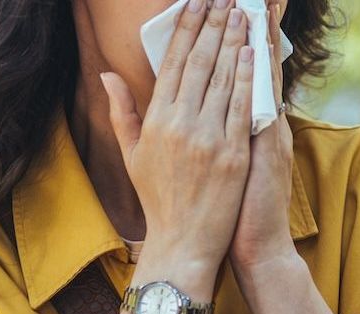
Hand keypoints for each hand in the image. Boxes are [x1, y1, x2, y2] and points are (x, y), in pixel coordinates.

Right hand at [102, 0, 254, 270]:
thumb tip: (107, 75)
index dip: (185, 30)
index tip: (194, 4)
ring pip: (222, 79)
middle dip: (211, 26)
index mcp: (156, 122)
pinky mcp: (234, 155)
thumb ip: (123, 111)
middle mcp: (180, 126)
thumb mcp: (131, 154)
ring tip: (240, 14)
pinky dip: (247, 79)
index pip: (171, 64)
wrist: (182, 243)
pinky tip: (251, 53)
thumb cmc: (157, 199)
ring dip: (233, 42)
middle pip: (198, 63)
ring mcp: (209, 139)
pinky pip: (242, 108)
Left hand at [229, 3, 296, 270]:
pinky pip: (265, 105)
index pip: (246, 71)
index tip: (243, 8)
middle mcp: (264, 123)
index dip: (246, 39)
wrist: (257, 246)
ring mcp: (269, 133)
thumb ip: (225, 130)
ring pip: (264, 77)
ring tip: (258, 8)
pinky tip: (259, 51)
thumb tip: (213, 108)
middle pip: (258, 64)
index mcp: (251, 125)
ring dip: (260, 40)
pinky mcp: (268, 148)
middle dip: (254, 28)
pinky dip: (262, 77)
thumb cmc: (237, 209)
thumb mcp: (232, 164)